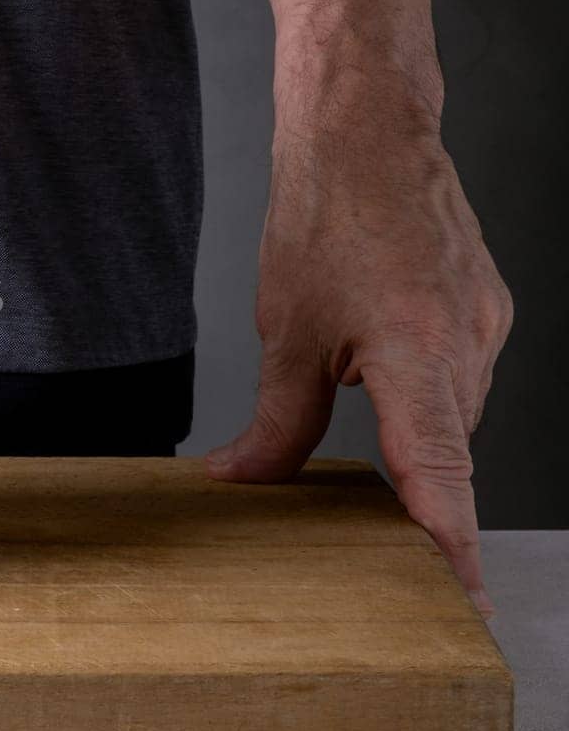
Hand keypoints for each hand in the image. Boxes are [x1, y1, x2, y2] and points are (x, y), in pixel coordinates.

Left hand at [207, 115, 511, 614]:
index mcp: (419, 356)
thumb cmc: (325, 214)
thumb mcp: (286, 330)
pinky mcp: (485, 307)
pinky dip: (421, 396)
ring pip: (448, 416)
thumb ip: (276, 420)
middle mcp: (467, 345)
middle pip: (444, 454)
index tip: (460, 599)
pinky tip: (381, 379)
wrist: (367, 130)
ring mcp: (484, 325)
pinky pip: (457, 377)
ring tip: (360, 436)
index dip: (449, 546)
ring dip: (412, 438)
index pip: (440, 477)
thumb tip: (246, 478)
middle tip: (373, 545)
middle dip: (415, 500)